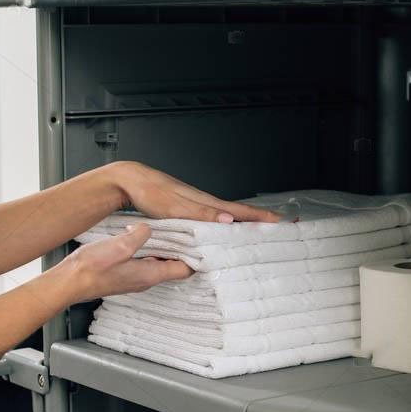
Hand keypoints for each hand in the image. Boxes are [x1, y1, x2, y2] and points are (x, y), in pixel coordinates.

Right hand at [56, 223, 191, 301]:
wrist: (68, 283)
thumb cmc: (90, 270)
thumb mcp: (119, 246)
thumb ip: (139, 235)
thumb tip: (148, 228)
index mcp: (150, 274)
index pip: (185, 270)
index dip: (197, 257)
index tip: (203, 242)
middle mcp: (145, 279)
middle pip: (174, 266)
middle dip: (183, 250)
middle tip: (189, 232)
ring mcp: (134, 277)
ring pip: (159, 263)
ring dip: (166, 249)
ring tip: (170, 231)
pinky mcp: (124, 273)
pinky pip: (144, 262)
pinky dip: (150, 250)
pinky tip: (143, 237)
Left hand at [107, 161, 280, 223]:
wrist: (130, 180)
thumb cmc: (149, 192)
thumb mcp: (175, 207)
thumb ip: (202, 214)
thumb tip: (228, 221)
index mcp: (205, 202)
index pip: (240, 211)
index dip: (260, 216)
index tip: (279, 221)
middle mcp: (204, 202)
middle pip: (238, 213)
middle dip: (258, 220)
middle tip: (277, 227)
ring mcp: (196, 204)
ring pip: (225, 215)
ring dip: (243, 222)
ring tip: (257, 231)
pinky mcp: (186, 208)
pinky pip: (212, 217)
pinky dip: (224, 223)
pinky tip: (223, 230)